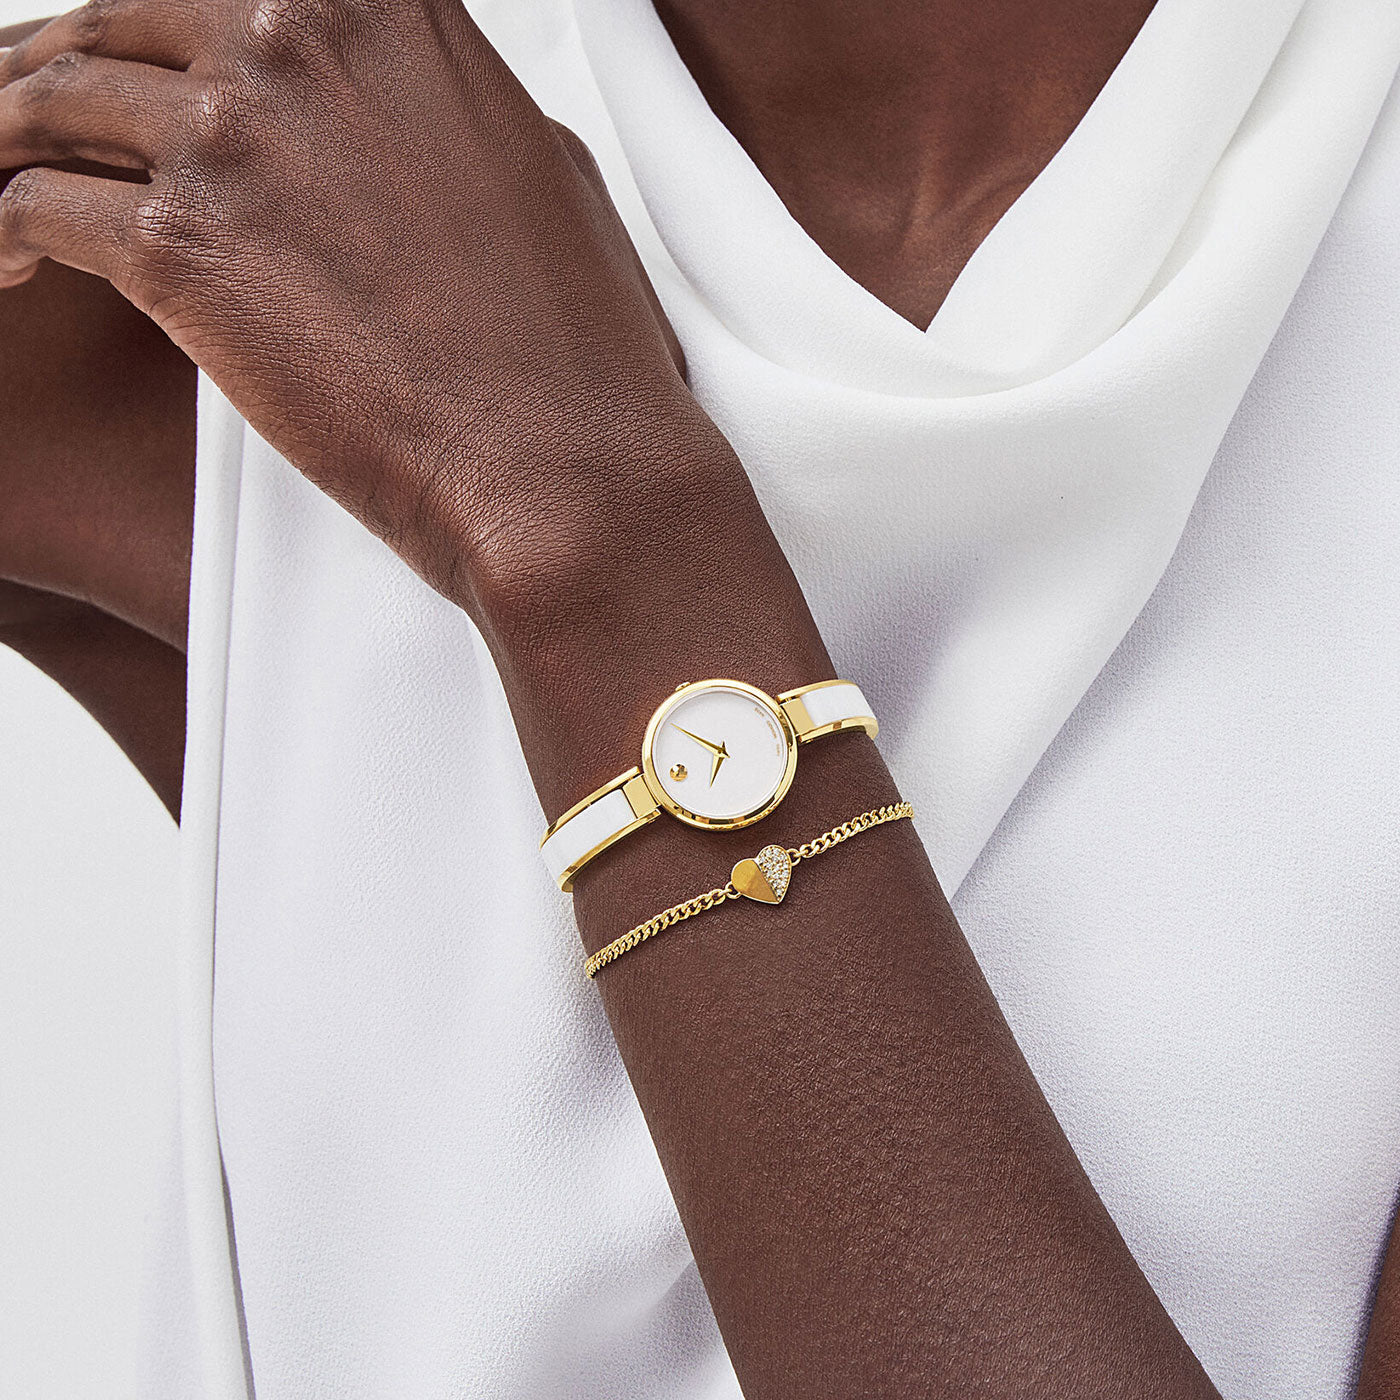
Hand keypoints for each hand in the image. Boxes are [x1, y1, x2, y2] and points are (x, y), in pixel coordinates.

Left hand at [0, 0, 702, 621]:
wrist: (565, 464)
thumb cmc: (574, 349)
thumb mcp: (543, 174)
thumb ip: (451, 114)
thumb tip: (417, 113)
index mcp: (388, 12)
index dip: (168, 34)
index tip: (144, 73)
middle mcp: (301, 40)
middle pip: (119, 21)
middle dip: (65, 78)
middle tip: (35, 130)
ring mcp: (234, 134)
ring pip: (49, 101)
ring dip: (10, 145)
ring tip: (1, 192)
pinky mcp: (179, 245)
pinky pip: (30, 205)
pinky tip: (5, 269)